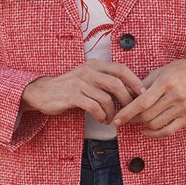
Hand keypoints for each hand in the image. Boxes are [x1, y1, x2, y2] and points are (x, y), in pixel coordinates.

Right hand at [20, 61, 143, 122]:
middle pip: (117, 83)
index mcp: (95, 64)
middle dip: (127, 100)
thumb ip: (106, 81)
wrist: (42, 92)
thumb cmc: (71, 87)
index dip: (134, 82)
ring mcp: (79, 82)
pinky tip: (102, 120)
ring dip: (113, 112)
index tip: (142, 95)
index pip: (121, 69)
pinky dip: (102, 115)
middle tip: (129, 111)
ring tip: (112, 119)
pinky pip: (94, 106)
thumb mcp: (89, 79)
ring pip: (106, 98)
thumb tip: (131, 91)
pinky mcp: (71, 96)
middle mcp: (88, 70)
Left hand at [112, 58, 185, 138]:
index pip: (143, 102)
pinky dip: (154, 133)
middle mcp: (176, 96)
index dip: (127, 112)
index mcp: (166, 82)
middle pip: (147, 115)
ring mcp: (183, 108)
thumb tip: (127, 96)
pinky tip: (146, 130)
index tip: (117, 119)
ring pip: (155, 124)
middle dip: (133, 119)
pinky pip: (168, 131)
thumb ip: (145, 84)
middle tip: (126, 117)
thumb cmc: (181, 70)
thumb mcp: (162, 70)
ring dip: (142, 124)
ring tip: (137, 119)